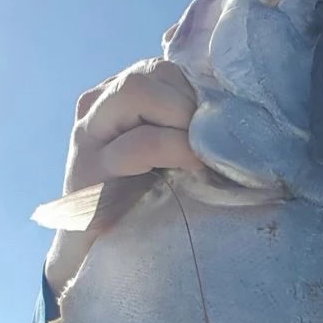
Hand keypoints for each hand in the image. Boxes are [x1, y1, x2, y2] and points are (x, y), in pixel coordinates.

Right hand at [45, 58, 203, 297]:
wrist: (94, 256)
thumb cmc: (144, 205)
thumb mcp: (170, 156)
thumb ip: (186, 127)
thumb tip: (235, 110)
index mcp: (118, 95)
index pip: (165, 66)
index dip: (198, 90)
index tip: (217, 125)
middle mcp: (97, 104)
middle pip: (154, 71)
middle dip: (190, 103)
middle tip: (207, 143)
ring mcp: (89, 133)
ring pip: (140, 91)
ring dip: (181, 121)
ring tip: (197, 155)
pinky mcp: (88, 168)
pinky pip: (140, 143)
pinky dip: (174, 149)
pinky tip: (192, 168)